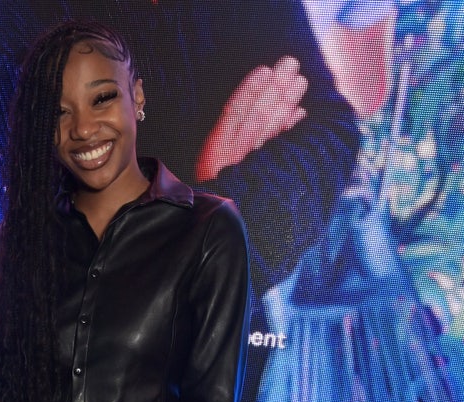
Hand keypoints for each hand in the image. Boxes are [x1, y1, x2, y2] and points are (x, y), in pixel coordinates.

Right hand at [196, 56, 307, 181]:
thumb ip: (239, 138)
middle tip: (290, 63)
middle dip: (273, 89)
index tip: (265, 70)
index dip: (250, 90)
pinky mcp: (253, 174)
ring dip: (283, 103)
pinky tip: (300, 115)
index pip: (234, 112)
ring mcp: (242, 165)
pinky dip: (286, 130)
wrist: (213, 225)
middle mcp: (230, 155)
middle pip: (254, 116)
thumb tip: (286, 113)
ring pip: (263, 128)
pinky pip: (272, 148)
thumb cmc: (215, 192)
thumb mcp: (214, 166)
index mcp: (216, 150)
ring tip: (299, 80)